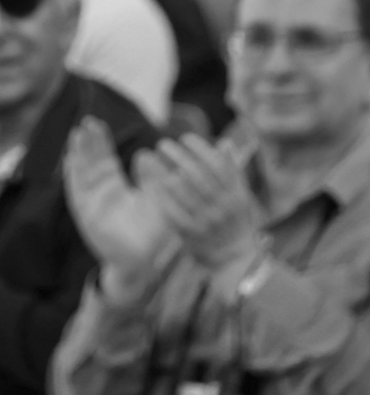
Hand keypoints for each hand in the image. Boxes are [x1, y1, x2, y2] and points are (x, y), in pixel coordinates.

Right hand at [63, 117, 175, 301]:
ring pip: (81, 173)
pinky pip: (76, 190)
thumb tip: (145, 154)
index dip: (100, 142)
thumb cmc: (155, 233)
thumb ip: (153, 177)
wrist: (146, 261)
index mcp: (115, 189)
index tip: (97, 123)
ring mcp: (91, 204)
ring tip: (77, 134)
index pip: (104, 160)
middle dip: (88, 143)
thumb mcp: (158, 198)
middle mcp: (99, 194)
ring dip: (78, 154)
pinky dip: (73, 175)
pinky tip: (70, 159)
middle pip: (89, 162)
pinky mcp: (86, 214)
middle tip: (86, 121)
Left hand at [136, 134, 264, 270]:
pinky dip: (163, 195)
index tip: (185, 137)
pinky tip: (153, 182)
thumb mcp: (241, 196)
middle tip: (163, 143)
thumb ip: (232, 170)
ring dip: (166, 172)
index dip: (201, 149)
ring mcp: (207, 221)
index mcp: (237, 195)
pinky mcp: (191, 233)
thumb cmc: (235, 220)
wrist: (234, 257)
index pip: (218, 166)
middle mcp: (224, 207)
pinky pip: (174, 210)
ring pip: (184, 192)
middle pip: (198, 175)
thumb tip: (224, 142)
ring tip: (153, 157)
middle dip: (179, 156)